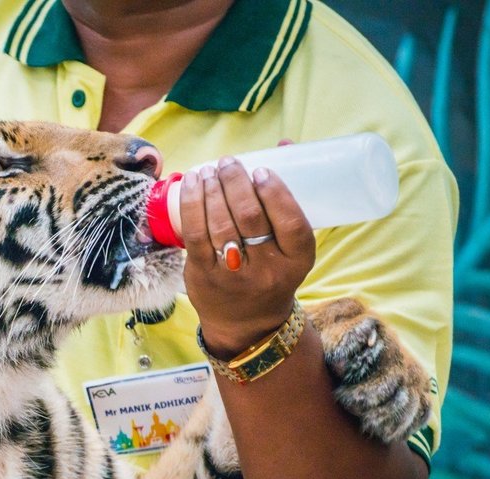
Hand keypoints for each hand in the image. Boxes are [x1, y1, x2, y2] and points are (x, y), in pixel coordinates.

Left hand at [179, 155, 316, 357]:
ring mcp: (233, 276)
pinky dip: (192, 204)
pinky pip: (195, 234)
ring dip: (212, 189)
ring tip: (210, 171)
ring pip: (221, 224)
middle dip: (235, 183)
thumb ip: (286, 199)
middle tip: (228, 163)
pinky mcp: (204, 275)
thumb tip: (284, 144)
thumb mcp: (290, 246)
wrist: (247, 324)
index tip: (260, 172)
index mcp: (297, 261)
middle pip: (251, 218)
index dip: (275, 193)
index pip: (291, 223)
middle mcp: (267, 271)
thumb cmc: (271, 271)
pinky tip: (192, 184)